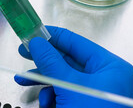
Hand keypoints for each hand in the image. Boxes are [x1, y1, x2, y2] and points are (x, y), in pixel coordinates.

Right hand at [15, 26, 132, 107]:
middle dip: (43, 60)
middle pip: (66, 60)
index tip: (32, 32)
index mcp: (109, 66)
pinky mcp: (84, 104)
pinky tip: (45, 104)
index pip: (75, 42)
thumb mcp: (69, 86)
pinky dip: (51, 97)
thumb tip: (36, 41)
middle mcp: (103, 77)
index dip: (51, 35)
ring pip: (62, 78)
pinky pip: (63, 93)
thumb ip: (51, 61)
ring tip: (22, 81)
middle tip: (23, 52)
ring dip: (42, 81)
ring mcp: (94, 92)